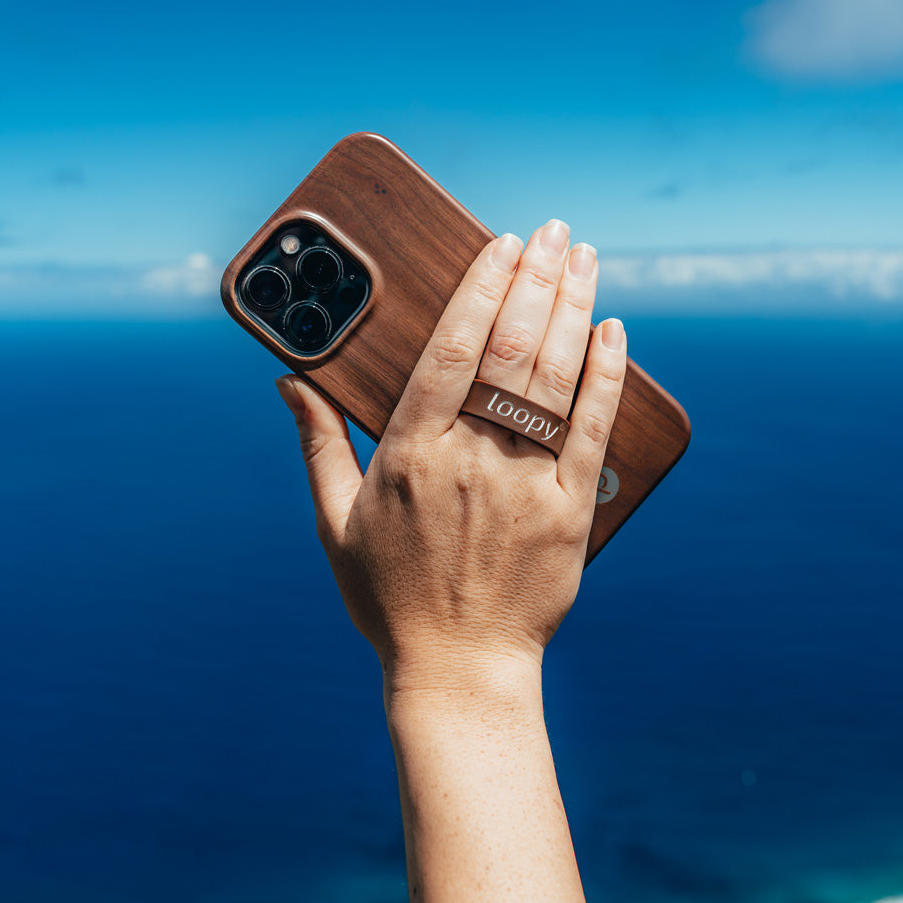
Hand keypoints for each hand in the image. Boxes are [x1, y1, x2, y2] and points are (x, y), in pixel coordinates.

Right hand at [276, 221, 625, 699]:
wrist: (459, 671)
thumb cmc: (390, 597)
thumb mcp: (335, 521)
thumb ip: (317, 443)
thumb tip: (288, 379)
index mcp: (410, 453)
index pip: (451, 348)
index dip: (482, 287)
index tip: (502, 243)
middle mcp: (470, 459)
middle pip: (511, 349)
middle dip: (536, 278)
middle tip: (554, 231)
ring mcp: (525, 484)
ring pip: (555, 379)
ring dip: (574, 309)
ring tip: (584, 257)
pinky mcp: (569, 512)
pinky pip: (593, 431)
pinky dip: (605, 377)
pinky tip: (613, 332)